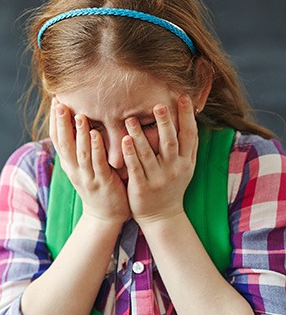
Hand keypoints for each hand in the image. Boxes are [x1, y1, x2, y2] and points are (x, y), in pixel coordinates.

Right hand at [49, 98, 129, 224]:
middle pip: (64, 143)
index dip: (55, 120)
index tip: (55, 100)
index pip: (57, 138)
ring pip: (80, 152)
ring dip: (79, 133)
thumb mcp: (84, 164)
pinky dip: (96, 148)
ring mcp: (86, 176)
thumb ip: (81, 145)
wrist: (105, 215)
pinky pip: (98, 164)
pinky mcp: (101, 183)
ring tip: (78, 114)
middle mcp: (73, 168)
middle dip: (61, 123)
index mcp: (68, 162)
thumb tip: (78, 120)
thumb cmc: (98, 184)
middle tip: (59, 103)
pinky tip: (97, 134)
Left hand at [122, 95, 197, 225]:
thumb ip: (187, 146)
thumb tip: (191, 118)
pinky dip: (130, 154)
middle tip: (158, 104)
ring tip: (131, 119)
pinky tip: (124, 141)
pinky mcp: (142, 187)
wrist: (162, 216)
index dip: (186, 117)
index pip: (189, 135)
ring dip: (140, 135)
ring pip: (149, 154)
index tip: (183, 97)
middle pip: (170, 142)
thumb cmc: (172, 186)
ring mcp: (158, 179)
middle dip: (165, 123)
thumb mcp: (185, 167)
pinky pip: (135, 168)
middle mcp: (174, 169)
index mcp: (186, 162)